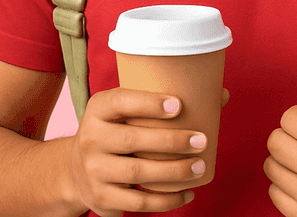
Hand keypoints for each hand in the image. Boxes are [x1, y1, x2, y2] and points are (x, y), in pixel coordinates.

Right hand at [68, 85, 229, 215]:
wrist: (75, 169)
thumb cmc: (117, 129)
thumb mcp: (126, 109)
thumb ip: (165, 101)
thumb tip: (221, 95)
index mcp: (98, 109)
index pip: (122, 101)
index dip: (149, 103)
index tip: (179, 105)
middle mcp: (90, 139)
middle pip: (133, 141)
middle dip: (171, 142)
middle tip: (201, 140)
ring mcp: (94, 171)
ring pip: (138, 173)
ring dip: (173, 172)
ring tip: (199, 167)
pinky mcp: (102, 198)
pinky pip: (138, 201)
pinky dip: (166, 200)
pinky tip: (187, 193)